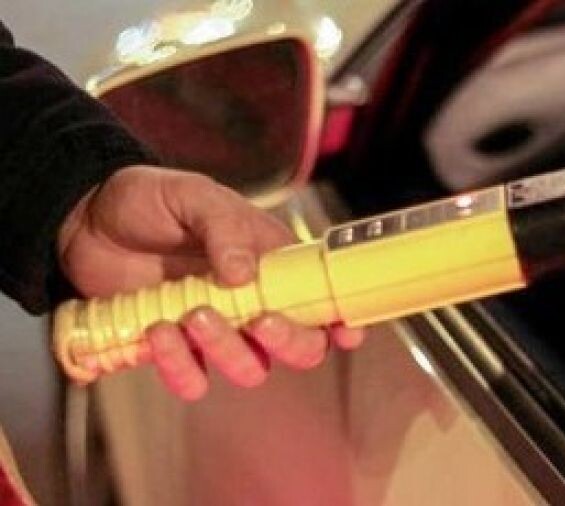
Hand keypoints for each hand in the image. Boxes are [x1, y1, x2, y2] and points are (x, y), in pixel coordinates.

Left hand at [57, 165, 363, 399]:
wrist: (86, 217)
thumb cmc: (151, 200)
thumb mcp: (194, 197)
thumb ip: (225, 230)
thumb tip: (246, 275)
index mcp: (273, 264)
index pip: (322, 299)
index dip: (342, 321)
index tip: (346, 332)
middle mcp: (254, 302)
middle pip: (300, 347)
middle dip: (289, 342)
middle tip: (259, 320)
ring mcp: (218, 329)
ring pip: (251, 369)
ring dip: (227, 351)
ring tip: (191, 315)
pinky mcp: (177, 349)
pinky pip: (193, 379)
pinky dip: (179, 366)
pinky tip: (157, 331)